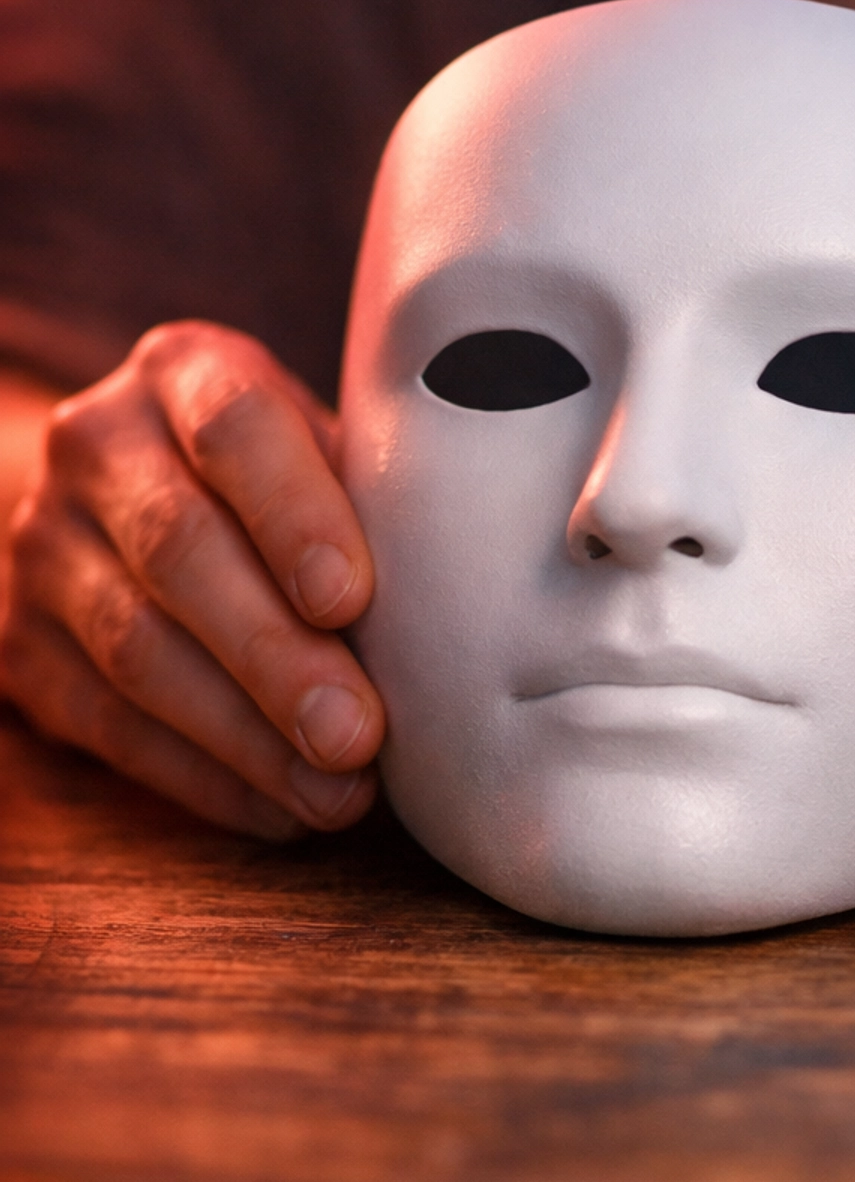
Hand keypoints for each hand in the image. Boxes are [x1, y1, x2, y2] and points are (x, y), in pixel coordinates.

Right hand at [0, 322, 381, 839]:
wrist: (118, 488)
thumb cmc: (276, 470)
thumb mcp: (317, 438)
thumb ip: (377, 487)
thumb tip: (482, 590)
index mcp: (183, 371)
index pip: (234, 428)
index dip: (293, 515)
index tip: (352, 599)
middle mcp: (96, 444)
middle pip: (179, 552)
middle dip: (275, 655)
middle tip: (356, 733)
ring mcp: (44, 546)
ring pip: (138, 650)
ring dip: (246, 735)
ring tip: (336, 791)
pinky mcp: (23, 647)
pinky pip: (111, 726)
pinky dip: (205, 778)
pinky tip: (281, 810)